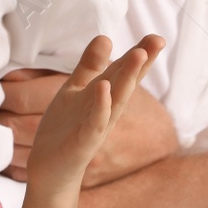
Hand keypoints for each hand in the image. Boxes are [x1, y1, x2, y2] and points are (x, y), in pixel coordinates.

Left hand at [22, 34, 163, 194]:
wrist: (50, 170)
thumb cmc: (64, 129)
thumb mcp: (76, 90)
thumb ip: (90, 66)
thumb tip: (105, 37)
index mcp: (104, 95)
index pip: (124, 71)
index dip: (140, 54)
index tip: (157, 37)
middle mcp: (106, 109)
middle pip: (126, 82)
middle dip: (140, 62)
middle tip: (157, 41)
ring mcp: (98, 125)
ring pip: (117, 99)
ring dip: (127, 78)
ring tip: (138, 55)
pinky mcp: (85, 142)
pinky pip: (95, 122)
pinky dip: (101, 105)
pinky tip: (104, 89)